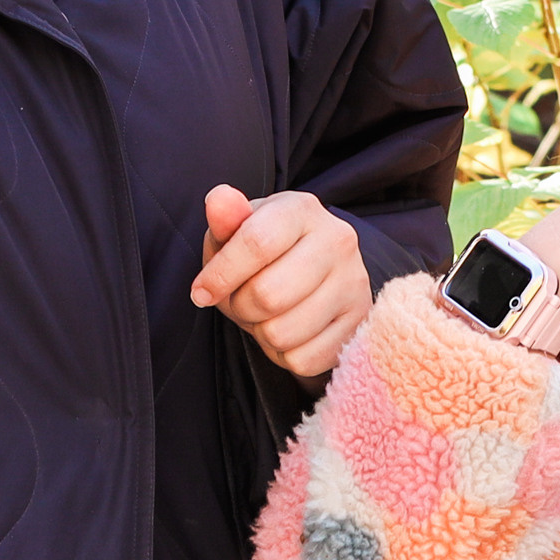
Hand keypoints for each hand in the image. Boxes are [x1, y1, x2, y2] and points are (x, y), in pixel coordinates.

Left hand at [192, 186, 370, 378]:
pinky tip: (289, 331)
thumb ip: (225, 221)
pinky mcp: (358, 324)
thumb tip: (218, 200)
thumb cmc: (263, 253)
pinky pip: (302, 360)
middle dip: (240, 307)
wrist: (312, 275)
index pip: (257, 243)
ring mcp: (354, 284)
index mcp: (303, 210)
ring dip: (261, 333)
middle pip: (268, 295)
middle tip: (242, 301)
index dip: (220, 275)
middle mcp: (338, 241)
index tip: (202, 291)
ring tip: (267, 314)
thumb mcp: (237, 233)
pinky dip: (283, 354)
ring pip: (283, 333)